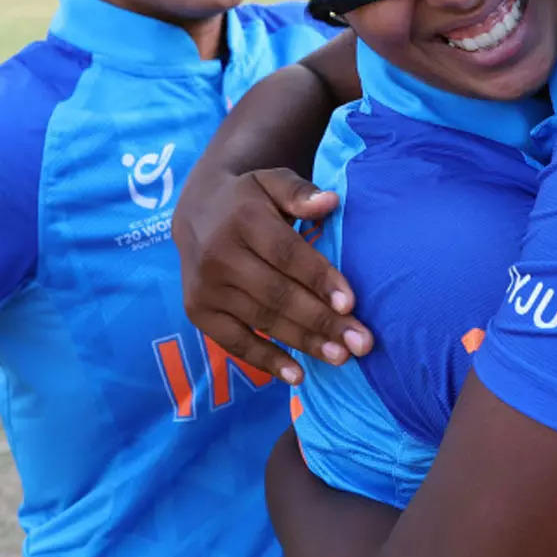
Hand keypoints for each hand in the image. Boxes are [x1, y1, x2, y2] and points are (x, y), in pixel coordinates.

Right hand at [174, 164, 374, 383]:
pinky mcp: (198, 311)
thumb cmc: (250, 199)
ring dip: (304, 342)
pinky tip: (298, 375)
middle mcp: (219, 255)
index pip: (287, 254)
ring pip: (262, 320)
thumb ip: (300, 192)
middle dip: (322, 321)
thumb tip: (330, 202)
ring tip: (341, 357)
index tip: (351, 303)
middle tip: (361, 342)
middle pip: (278, 294)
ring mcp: (205, 287)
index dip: (320, 279)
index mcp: (243, 219)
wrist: (196, 210)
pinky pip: (235, 342)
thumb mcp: (273, 181)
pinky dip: (266, 361)